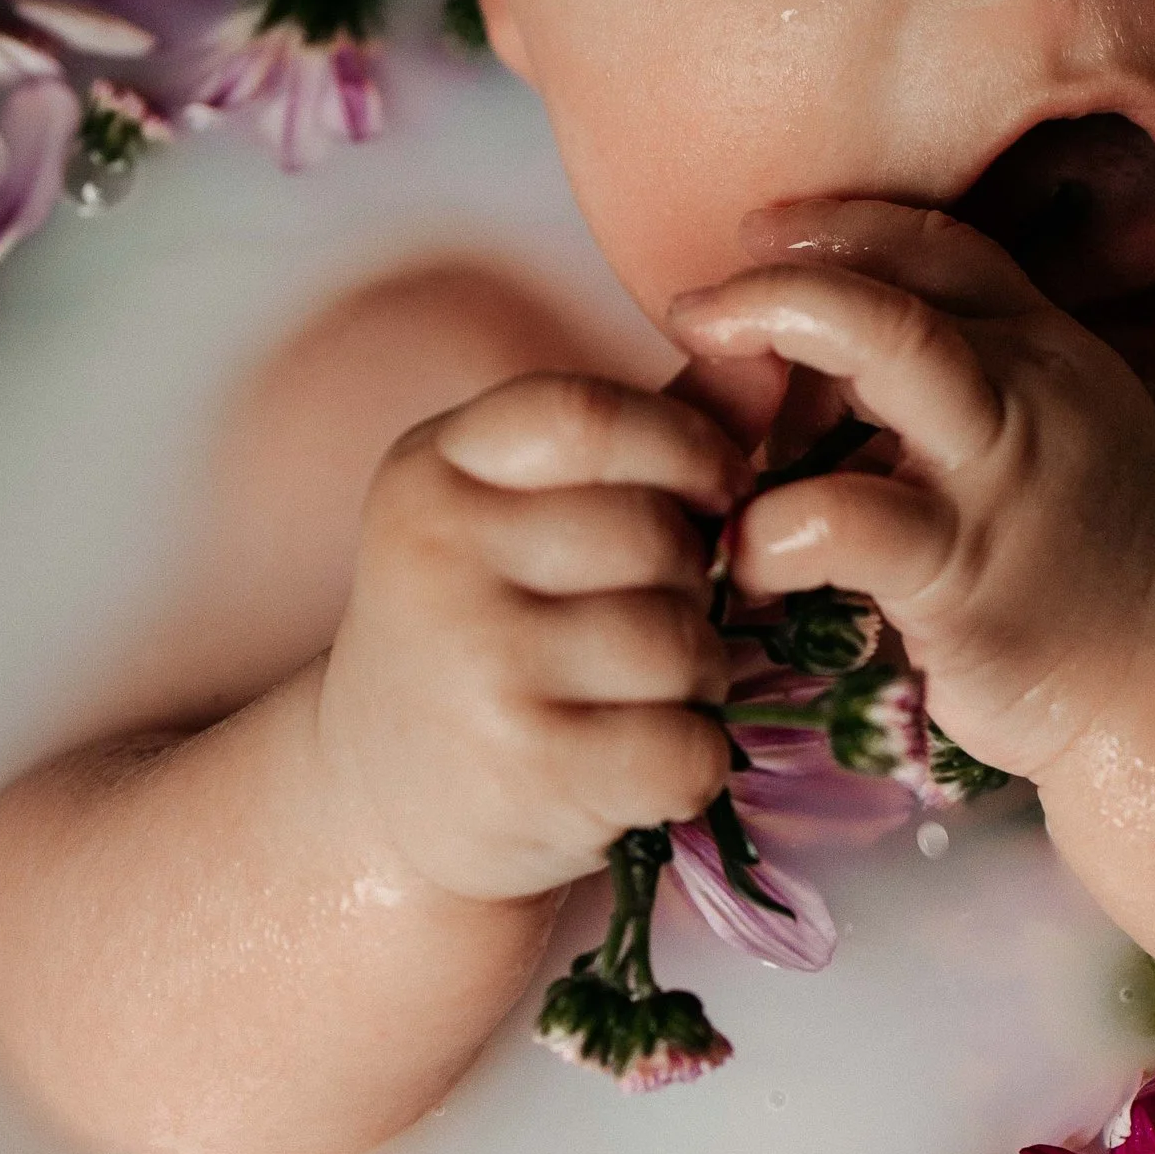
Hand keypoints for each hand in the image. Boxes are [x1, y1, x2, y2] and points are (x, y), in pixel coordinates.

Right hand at [316, 371, 747, 902]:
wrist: (380, 794)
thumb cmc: (485, 629)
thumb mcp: (525, 512)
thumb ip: (647, 435)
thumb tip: (774, 360)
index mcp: (435, 469)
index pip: (587, 414)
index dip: (685, 446)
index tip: (719, 490)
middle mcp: (439, 556)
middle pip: (656, 536)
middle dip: (695, 582)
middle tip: (652, 618)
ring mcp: (478, 666)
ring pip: (681, 643)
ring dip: (697, 675)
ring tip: (639, 692)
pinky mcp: (525, 771)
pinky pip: (685, 746)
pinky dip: (690, 760)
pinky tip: (635, 762)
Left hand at [672, 204, 1154, 785]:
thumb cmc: (1088, 572)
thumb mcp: (1049, 445)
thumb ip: (956, 392)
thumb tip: (808, 368)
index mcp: (1050, 353)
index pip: (938, 245)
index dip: (836, 228)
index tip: (755, 239)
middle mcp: (1034, 391)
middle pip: (904, 278)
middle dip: (783, 278)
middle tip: (696, 313)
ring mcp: (1004, 478)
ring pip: (893, 351)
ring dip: (776, 350)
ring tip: (704, 427)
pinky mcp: (967, 577)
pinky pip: (842, 520)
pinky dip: (768, 529)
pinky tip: (746, 558)